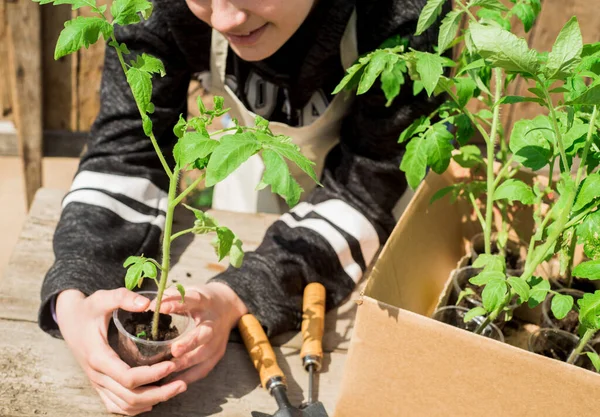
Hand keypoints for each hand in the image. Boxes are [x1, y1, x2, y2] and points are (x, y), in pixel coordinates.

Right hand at [56, 288, 186, 415]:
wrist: (68, 320)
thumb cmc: (88, 309)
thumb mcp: (103, 298)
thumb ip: (123, 298)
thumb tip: (147, 303)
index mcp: (98, 356)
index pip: (128, 377)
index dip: (152, 375)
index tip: (172, 364)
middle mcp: (97, 375)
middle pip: (130, 396)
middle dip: (159, 393)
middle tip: (182, 383)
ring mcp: (97, 382)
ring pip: (125, 405)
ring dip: (152, 400)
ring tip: (175, 389)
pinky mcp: (99, 385)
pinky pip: (116, 405)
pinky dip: (136, 407)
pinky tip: (153, 400)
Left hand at [157, 282, 247, 383]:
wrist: (228, 307)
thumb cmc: (202, 300)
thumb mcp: (189, 291)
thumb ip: (170, 297)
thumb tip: (148, 306)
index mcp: (205, 301)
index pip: (192, 301)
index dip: (177, 304)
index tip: (161, 308)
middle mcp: (214, 322)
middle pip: (204, 334)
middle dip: (190, 343)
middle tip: (174, 350)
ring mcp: (218, 340)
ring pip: (204, 354)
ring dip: (186, 363)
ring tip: (167, 369)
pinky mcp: (217, 354)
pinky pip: (203, 369)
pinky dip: (188, 376)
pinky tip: (171, 382)